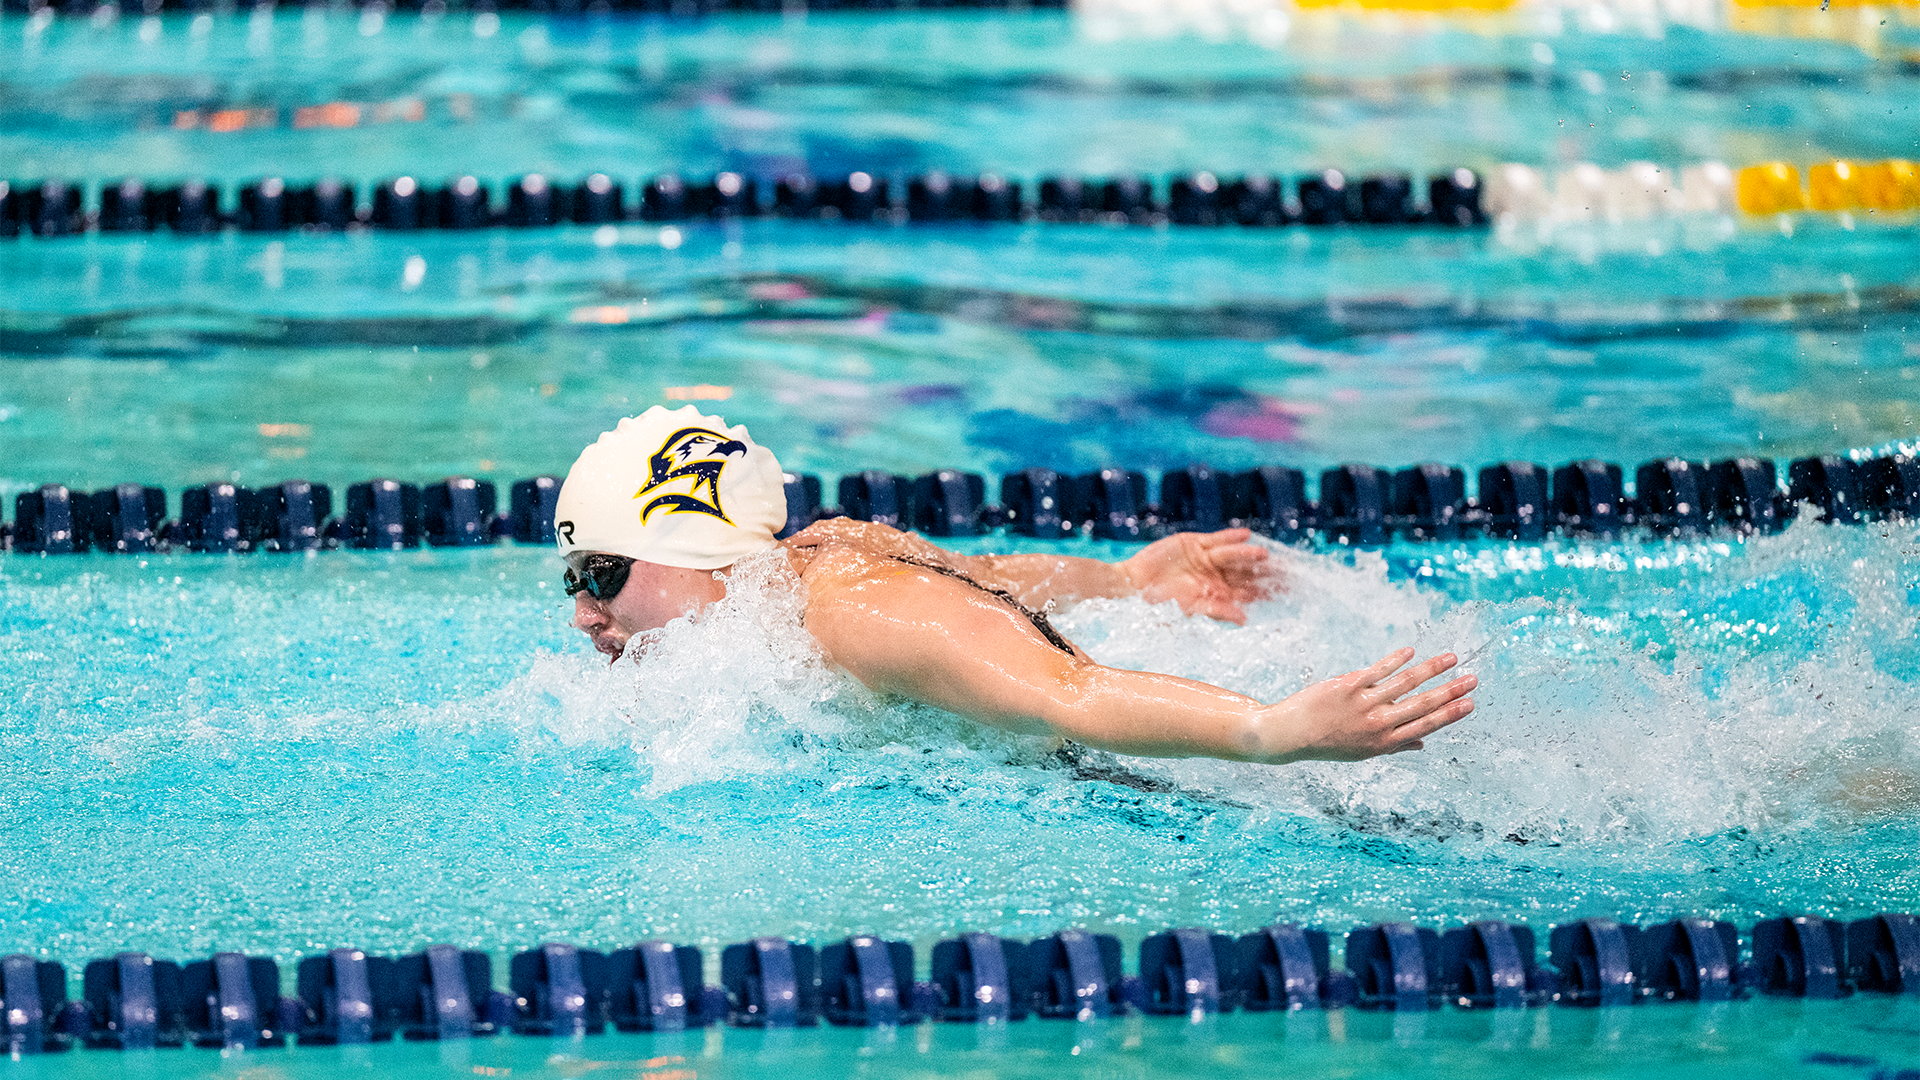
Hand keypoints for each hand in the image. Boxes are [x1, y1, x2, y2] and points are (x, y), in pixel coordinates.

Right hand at [1122, 527, 1278, 624]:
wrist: (1133, 584)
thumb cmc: (1160, 605)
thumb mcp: (1191, 610)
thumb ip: (1218, 611)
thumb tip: (1244, 620)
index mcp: (1219, 594)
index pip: (1250, 592)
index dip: (1269, 590)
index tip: (1289, 590)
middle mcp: (1217, 575)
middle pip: (1248, 572)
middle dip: (1267, 571)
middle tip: (1290, 571)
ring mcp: (1207, 558)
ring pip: (1234, 555)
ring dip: (1249, 555)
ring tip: (1265, 556)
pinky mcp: (1194, 543)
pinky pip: (1217, 539)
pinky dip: (1230, 537)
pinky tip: (1246, 535)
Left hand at [1257, 648, 1474, 762]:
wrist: (1291, 734)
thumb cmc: (1329, 743)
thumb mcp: (1363, 752)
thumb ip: (1394, 746)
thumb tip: (1423, 743)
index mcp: (1385, 743)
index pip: (1426, 726)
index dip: (1450, 714)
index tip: (1470, 703)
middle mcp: (1378, 724)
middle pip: (1422, 704)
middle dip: (1451, 691)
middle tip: (1473, 678)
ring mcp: (1364, 703)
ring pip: (1405, 684)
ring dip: (1431, 669)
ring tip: (1451, 658)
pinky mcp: (1348, 685)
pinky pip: (1378, 670)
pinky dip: (1396, 660)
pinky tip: (1411, 651)